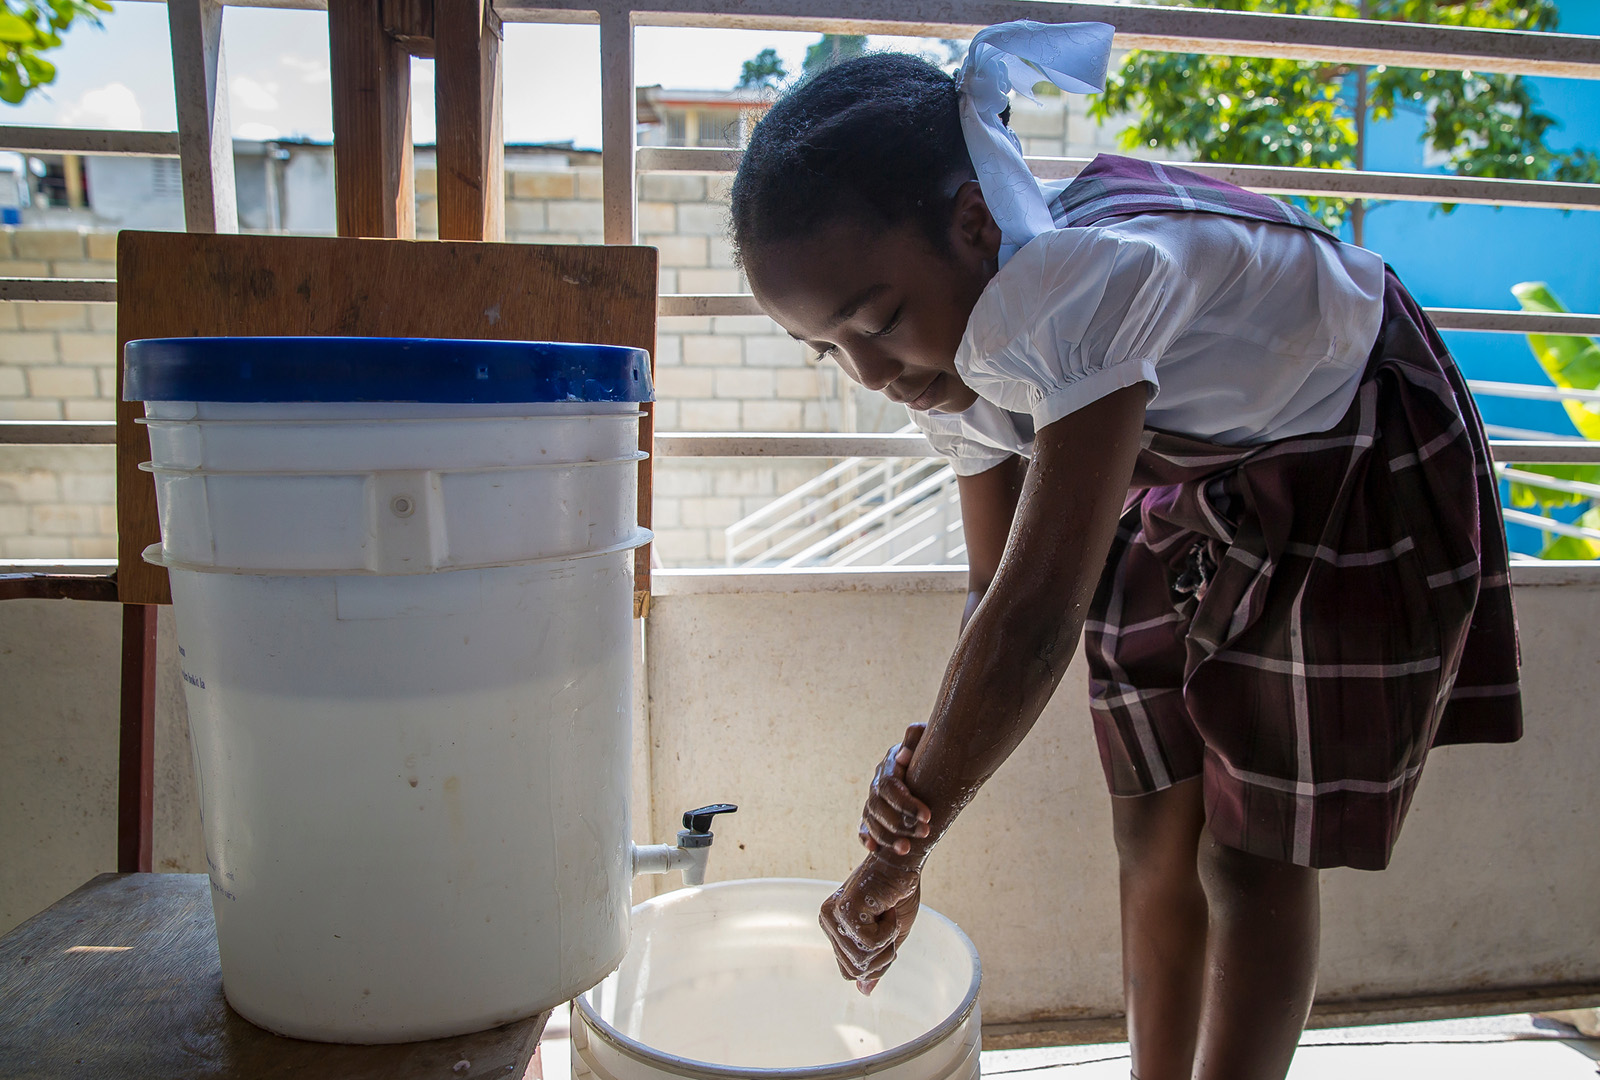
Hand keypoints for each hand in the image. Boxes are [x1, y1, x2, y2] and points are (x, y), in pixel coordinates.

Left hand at [819, 853, 921, 993]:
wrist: (907, 863)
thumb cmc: (899, 894)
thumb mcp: (890, 936)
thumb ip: (877, 961)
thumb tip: (864, 992)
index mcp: (834, 928)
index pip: (849, 971)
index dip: (877, 962)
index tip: (888, 933)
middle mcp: (827, 921)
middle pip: (855, 970)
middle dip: (884, 955)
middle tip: (891, 923)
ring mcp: (833, 914)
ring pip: (861, 960)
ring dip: (887, 943)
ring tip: (889, 914)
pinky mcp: (844, 908)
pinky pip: (868, 944)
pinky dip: (888, 931)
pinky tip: (889, 908)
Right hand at [859, 723, 932, 856]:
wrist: (930, 762)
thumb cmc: (933, 750)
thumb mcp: (929, 737)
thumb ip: (916, 738)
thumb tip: (903, 758)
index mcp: (890, 765)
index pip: (889, 786)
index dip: (906, 803)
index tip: (927, 816)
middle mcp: (878, 782)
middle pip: (877, 806)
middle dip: (900, 823)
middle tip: (925, 833)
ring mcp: (875, 799)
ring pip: (871, 819)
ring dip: (886, 836)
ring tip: (906, 849)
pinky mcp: (874, 813)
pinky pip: (864, 826)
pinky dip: (867, 837)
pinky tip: (875, 850)